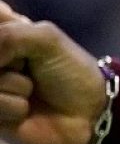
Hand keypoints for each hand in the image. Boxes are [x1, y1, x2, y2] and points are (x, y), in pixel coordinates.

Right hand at [0, 2, 106, 143]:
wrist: (88, 111)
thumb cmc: (71, 70)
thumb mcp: (46, 40)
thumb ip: (10, 35)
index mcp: (5, 31)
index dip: (5, 36)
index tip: (20, 51)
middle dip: (10, 60)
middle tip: (27, 66)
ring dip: (15, 85)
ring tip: (31, 89)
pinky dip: (13, 106)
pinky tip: (26, 109)